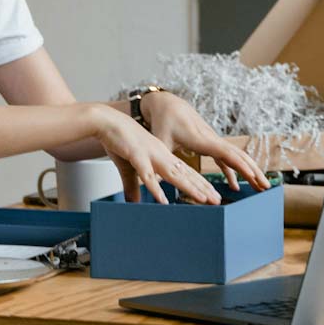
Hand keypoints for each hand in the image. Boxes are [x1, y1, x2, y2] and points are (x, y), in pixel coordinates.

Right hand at [88, 106, 221, 204]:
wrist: (106, 122)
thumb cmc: (119, 141)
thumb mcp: (129, 167)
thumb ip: (132, 186)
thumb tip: (134, 203)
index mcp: (162, 155)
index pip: (185, 171)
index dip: (199, 183)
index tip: (212, 194)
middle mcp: (161, 155)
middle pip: (184, 174)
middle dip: (201, 187)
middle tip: (216, 200)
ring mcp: (150, 154)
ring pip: (173, 174)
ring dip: (188, 187)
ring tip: (202, 199)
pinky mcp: (136, 155)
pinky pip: (147, 174)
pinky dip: (155, 187)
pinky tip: (163, 200)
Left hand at [138, 91, 269, 193]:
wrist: (166, 103)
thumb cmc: (161, 121)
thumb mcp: (159, 140)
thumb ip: (160, 158)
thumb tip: (155, 178)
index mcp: (200, 138)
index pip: (225, 153)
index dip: (240, 165)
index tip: (253, 176)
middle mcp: (211, 139)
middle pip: (238, 155)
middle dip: (253, 171)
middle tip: (267, 187)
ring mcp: (213, 140)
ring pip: (236, 156)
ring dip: (249, 171)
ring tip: (261, 187)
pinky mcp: (210, 143)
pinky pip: (226, 158)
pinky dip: (233, 171)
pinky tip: (236, 186)